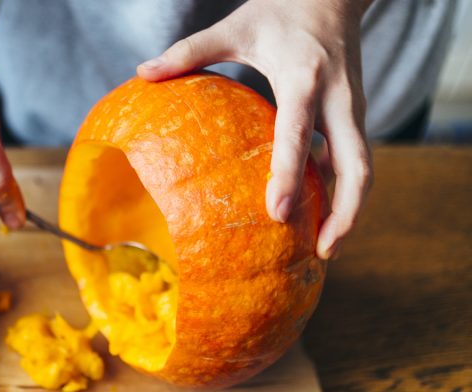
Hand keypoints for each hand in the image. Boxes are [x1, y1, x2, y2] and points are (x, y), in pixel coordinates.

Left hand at [137, 0, 373, 259]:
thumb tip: (142, 71)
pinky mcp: (354, 114)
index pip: (297, 134)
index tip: (279, 215)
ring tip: (328, 247)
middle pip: (357, 164)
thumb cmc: (280, 10)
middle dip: (347, 212)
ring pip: (363, 167)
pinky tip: (323, 214)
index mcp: (303, 78)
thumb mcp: (236, 26)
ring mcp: (352, 108)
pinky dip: (342, 189)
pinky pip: (352, 158)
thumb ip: (190, 50)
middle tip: (325, 252)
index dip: (290, 175)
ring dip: (351, 209)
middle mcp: (338, 98)